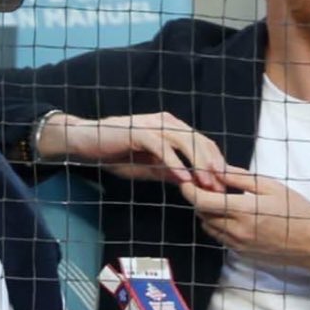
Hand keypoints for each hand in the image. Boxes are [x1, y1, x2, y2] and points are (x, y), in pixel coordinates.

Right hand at [40, 112, 227, 189]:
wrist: (85, 142)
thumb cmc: (115, 153)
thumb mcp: (148, 166)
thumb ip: (169, 171)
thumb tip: (191, 182)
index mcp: (171, 128)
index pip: (201, 142)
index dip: (215, 162)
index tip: (224, 184)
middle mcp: (166, 122)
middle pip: (198, 141)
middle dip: (212, 165)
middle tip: (222, 187)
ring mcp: (152, 125)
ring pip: (185, 142)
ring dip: (198, 164)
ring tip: (207, 184)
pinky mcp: (139, 131)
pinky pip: (163, 148)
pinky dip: (175, 163)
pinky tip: (183, 179)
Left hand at [181, 167, 309, 284]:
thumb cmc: (297, 211)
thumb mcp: (270, 186)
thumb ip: (238, 178)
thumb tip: (215, 169)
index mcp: (244, 211)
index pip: (202, 202)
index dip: (189, 191)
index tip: (186, 181)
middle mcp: (237, 230)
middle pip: (202, 214)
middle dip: (199, 199)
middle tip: (206, 186)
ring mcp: (238, 245)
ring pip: (208, 226)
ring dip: (208, 213)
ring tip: (222, 200)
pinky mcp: (241, 254)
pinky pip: (219, 237)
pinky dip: (218, 225)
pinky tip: (232, 215)